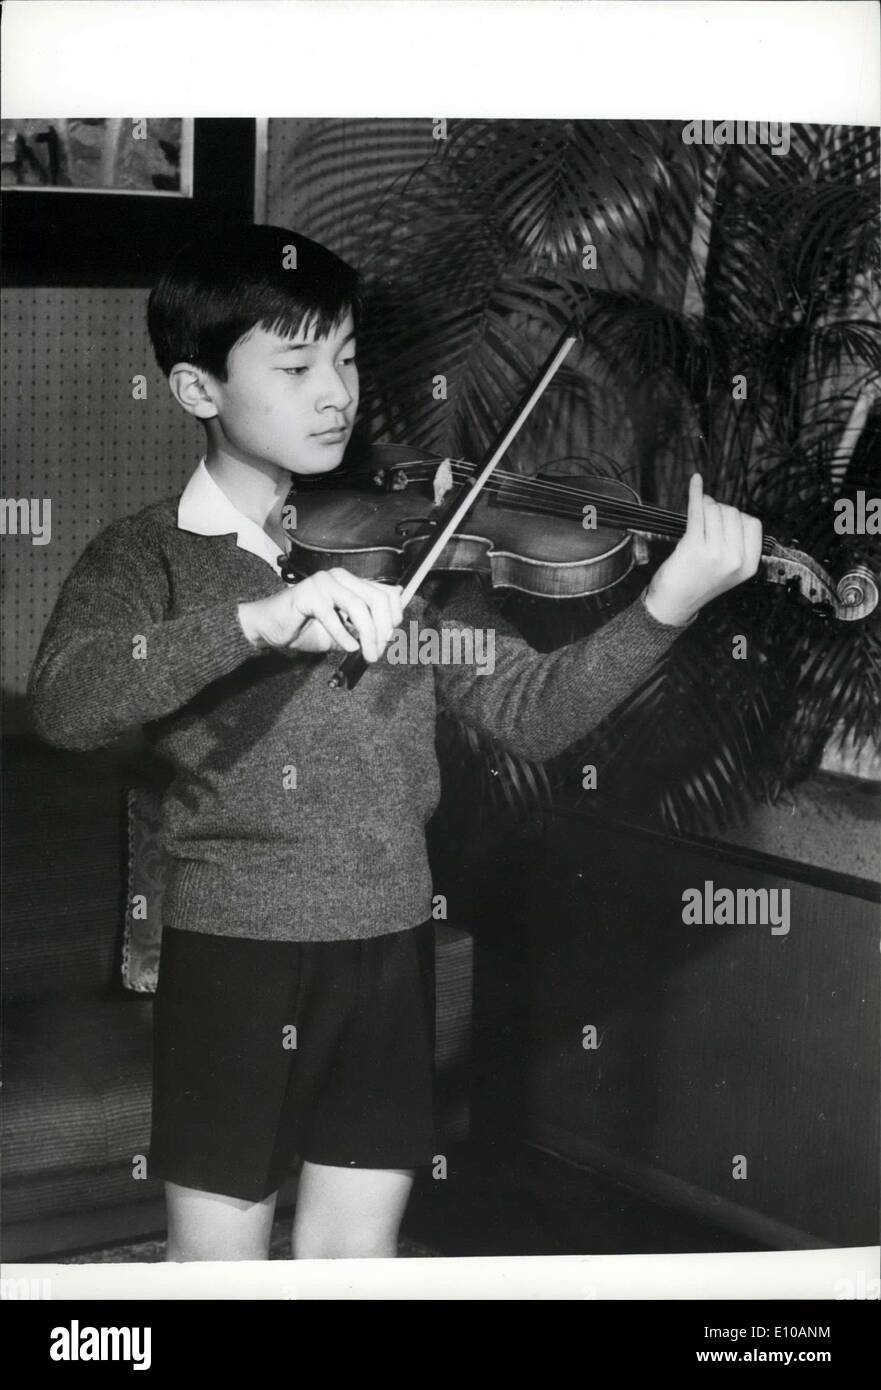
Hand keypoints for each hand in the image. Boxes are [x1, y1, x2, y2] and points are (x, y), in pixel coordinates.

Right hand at [238, 569, 403, 661]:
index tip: (390, 639)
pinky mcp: (308, 594)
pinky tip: (348, 648)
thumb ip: (363, 628)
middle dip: (383, 629)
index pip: (387, 592)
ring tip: (366, 654)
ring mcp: (324, 583)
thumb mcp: (343, 631)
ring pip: (359, 607)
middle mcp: (340, 578)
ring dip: (367, 635)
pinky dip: (344, 635)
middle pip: (377, 599)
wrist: (269, 628)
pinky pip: (333, 616)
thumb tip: (388, 634)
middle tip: (378, 652)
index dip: (395, 616)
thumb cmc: (305, 628)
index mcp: (351, 583)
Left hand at [644, 474, 762, 625]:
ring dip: (705, 506)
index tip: (723, 523)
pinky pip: (697, 510)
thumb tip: (730, 510)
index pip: (753, 523)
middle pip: (733, 513)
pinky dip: (696, 493)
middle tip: (705, 520)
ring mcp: (715, 553)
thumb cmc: (698, 582)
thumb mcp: (729, 570)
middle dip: (718, 510)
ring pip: (716, 510)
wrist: (674, 603)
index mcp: (749, 565)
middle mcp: (735, 559)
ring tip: (698, 517)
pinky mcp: (693, 547)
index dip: (736, 518)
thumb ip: (737, 544)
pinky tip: (695, 481)